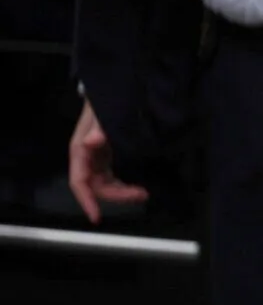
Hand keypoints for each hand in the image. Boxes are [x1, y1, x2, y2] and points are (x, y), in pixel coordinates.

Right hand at [67, 99, 147, 222]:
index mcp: (80, 148)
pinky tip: (134, 188)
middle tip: (141, 194)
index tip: (96, 216)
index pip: (79, 181)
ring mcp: (96, 157)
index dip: (86, 200)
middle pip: (95, 186)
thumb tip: (91, 141)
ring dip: (120, 192)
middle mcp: (86, 156)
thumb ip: (99, 128)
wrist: (114, 88)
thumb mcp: (104, 112)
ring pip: (103, 183)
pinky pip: (110, 177)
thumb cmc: (105, 100)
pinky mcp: (106, 155)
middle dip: (115, 195)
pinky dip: (121, 185)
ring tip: (142, 193)